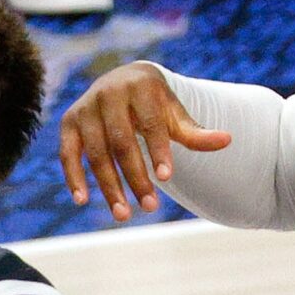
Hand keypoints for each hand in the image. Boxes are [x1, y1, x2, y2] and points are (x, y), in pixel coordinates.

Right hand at [56, 60, 230, 222]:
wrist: (121, 80)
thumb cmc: (153, 103)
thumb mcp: (174, 113)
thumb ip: (195, 132)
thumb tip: (227, 140)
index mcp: (140, 86)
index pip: (151, 123)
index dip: (158, 151)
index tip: (168, 178)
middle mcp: (108, 94)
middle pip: (122, 143)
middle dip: (136, 177)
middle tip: (150, 207)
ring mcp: (85, 108)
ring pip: (96, 154)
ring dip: (109, 186)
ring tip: (123, 214)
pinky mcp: (68, 123)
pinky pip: (68, 154)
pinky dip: (74, 178)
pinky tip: (83, 201)